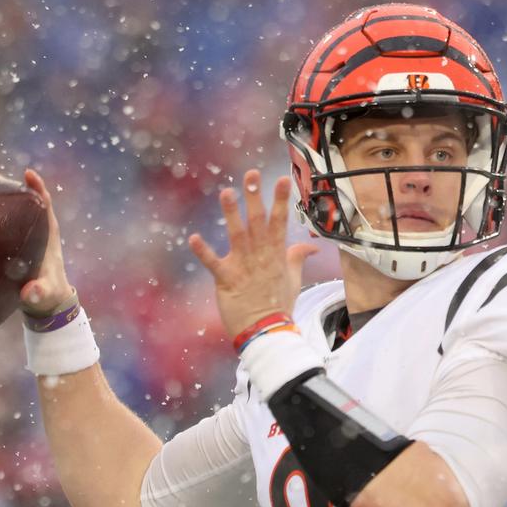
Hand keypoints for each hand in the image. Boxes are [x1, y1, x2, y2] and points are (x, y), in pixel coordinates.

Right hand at [0, 167, 72, 315]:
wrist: (44, 299)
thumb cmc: (47, 293)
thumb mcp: (44, 294)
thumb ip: (39, 293)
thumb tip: (30, 292)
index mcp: (46, 231)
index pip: (44, 202)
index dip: (37, 187)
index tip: (28, 174)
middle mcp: (32, 223)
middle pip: (17, 192)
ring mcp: (18, 226)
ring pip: (3, 199)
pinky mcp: (5, 232)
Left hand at [189, 170, 318, 339]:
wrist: (267, 332)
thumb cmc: (279, 305)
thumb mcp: (294, 279)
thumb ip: (298, 257)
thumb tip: (312, 246)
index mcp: (276, 255)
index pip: (280, 222)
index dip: (280, 201)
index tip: (282, 179)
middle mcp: (260, 256)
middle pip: (258, 222)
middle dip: (255, 197)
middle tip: (252, 175)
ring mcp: (243, 267)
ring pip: (237, 236)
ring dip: (231, 214)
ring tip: (226, 192)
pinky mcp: (226, 280)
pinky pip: (213, 264)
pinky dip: (204, 252)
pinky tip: (193, 238)